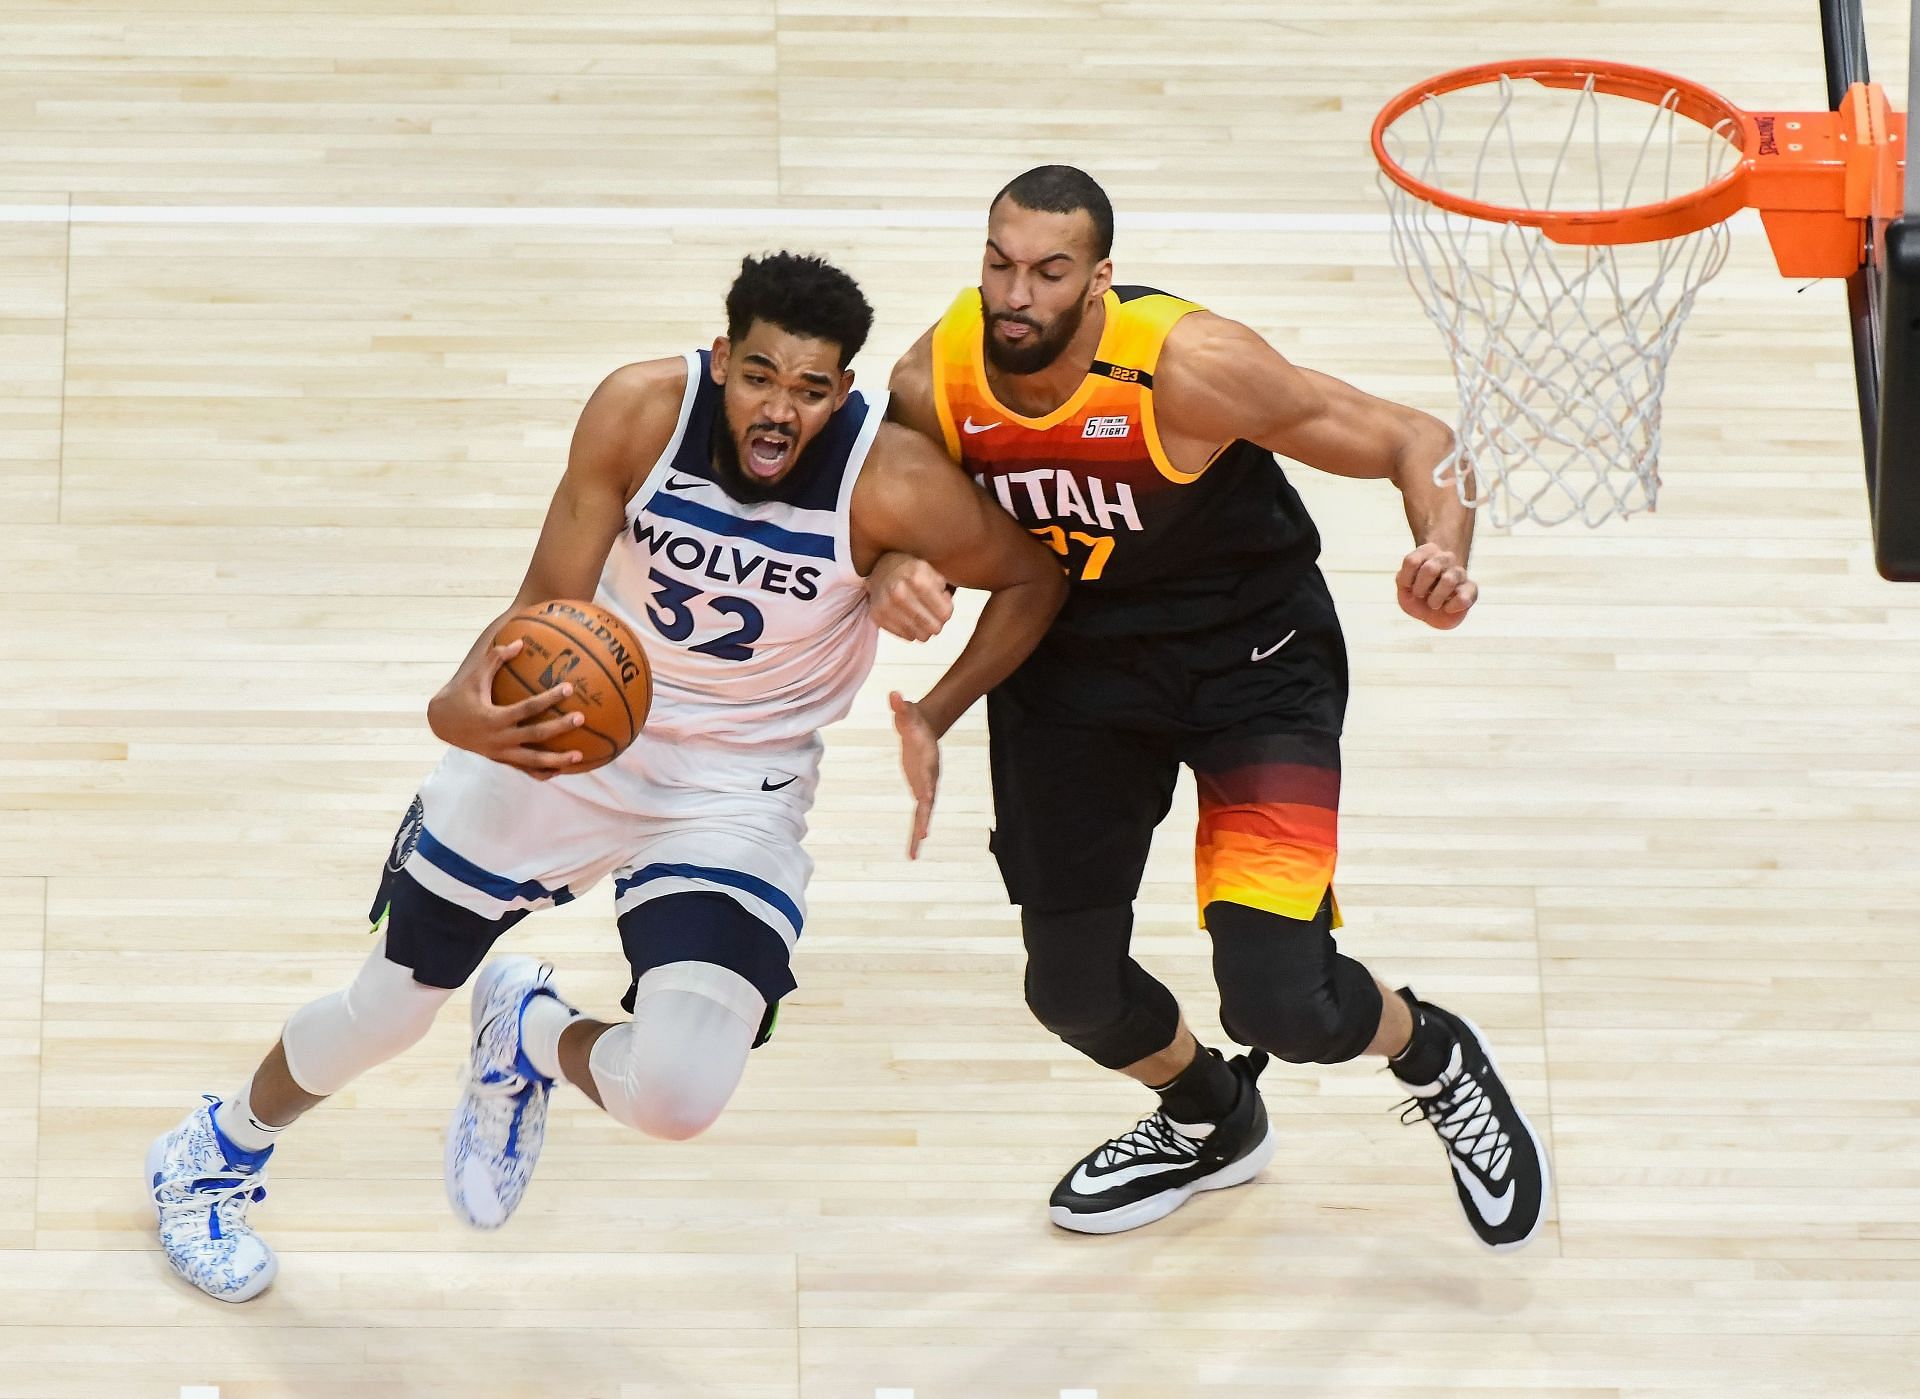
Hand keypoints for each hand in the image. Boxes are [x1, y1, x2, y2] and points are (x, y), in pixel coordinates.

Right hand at [427, 637, 587, 777]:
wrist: (442, 723)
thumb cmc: (461, 693)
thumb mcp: (474, 675)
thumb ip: (495, 657)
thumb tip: (520, 642)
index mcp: (493, 718)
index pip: (527, 708)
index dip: (549, 699)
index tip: (569, 688)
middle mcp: (498, 739)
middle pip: (535, 736)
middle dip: (559, 728)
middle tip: (580, 718)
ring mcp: (500, 753)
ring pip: (532, 761)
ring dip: (557, 760)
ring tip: (580, 757)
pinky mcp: (501, 760)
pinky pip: (525, 770)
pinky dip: (543, 772)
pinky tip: (562, 770)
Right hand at [867, 551, 953, 641]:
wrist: (882, 568)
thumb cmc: (912, 573)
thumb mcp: (932, 573)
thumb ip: (944, 594)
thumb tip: (944, 614)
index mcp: (917, 580)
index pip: (944, 613)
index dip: (948, 612)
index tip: (943, 607)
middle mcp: (900, 593)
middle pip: (933, 627)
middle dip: (937, 623)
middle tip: (934, 615)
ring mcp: (887, 606)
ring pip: (920, 636)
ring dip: (924, 629)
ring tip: (921, 616)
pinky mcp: (878, 617)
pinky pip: (906, 636)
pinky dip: (911, 630)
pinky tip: (909, 618)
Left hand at [889, 690, 939, 858]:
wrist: (924, 728)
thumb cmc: (914, 720)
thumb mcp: (907, 713)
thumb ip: (901, 706)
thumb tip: (894, 694)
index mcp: (928, 761)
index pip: (929, 776)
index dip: (928, 787)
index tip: (926, 800)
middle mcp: (930, 778)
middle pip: (928, 801)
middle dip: (924, 817)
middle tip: (922, 835)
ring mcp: (925, 787)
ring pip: (923, 814)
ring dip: (918, 834)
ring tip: (913, 855)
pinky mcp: (919, 791)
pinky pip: (917, 814)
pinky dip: (915, 831)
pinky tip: (913, 849)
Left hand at [1396, 543, 1477, 629]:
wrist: (1434, 612)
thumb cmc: (1418, 595)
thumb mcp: (1404, 588)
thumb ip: (1403, 580)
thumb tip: (1419, 580)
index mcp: (1428, 552)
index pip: (1412, 562)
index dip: (1406, 580)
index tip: (1408, 587)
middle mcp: (1446, 558)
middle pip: (1430, 569)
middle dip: (1420, 589)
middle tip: (1420, 595)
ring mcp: (1460, 573)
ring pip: (1448, 581)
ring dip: (1435, 599)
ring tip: (1433, 604)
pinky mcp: (1471, 589)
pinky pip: (1462, 598)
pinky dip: (1450, 607)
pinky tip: (1447, 608)